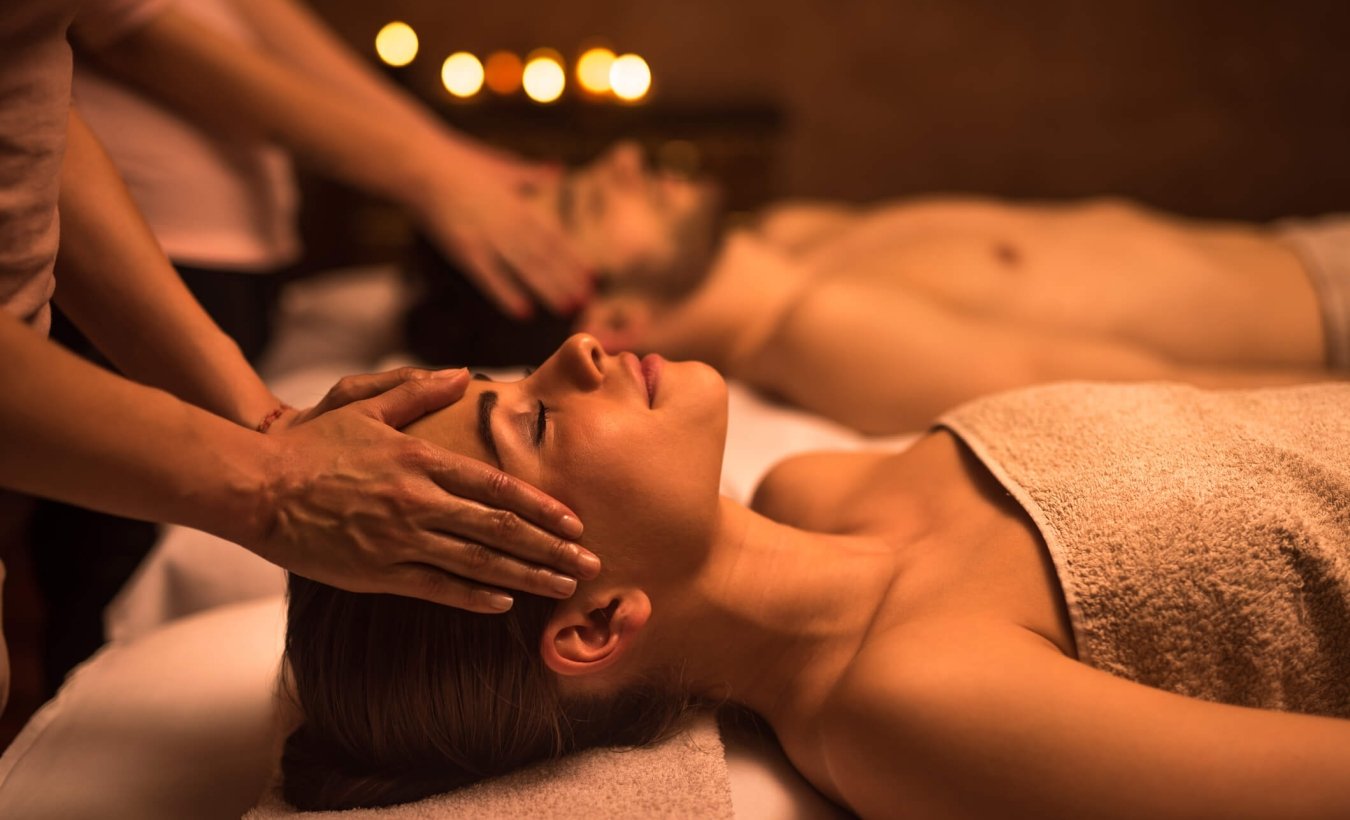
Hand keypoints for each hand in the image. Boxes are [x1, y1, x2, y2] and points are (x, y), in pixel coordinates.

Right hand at [251, 370, 599, 611]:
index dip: (540, 507)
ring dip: (526, 576)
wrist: (256, 485)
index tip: (574, 522)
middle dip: (550, 549)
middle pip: (500, 529)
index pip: (497, 486)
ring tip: (563, 588)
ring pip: (477, 562)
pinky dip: (473, 597)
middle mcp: (419, 501)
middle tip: (589, 564)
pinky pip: (435, 587)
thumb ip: (417, 391)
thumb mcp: (365, 404)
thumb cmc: (311, 443)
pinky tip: (505, 604)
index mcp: (421, 460)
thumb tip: (462, 373)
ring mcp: (399, 539)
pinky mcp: (375, 571)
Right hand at [415, 143, 593, 318]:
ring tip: (567, 309)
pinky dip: (506, 294)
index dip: (573, 258)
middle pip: (544, 256)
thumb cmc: (459, 161)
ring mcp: (486, 238)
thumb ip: (532, 174)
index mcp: (518, 204)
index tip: (593, 276)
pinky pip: (488, 277)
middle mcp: (507, 223)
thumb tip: (559, 170)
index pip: (552, 236)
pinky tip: (524, 312)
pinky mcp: (463, 250)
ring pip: (524, 267)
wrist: (419, 163)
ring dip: (547, 289)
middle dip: (567, 279)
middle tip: (588, 301)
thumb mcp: (502, 165)